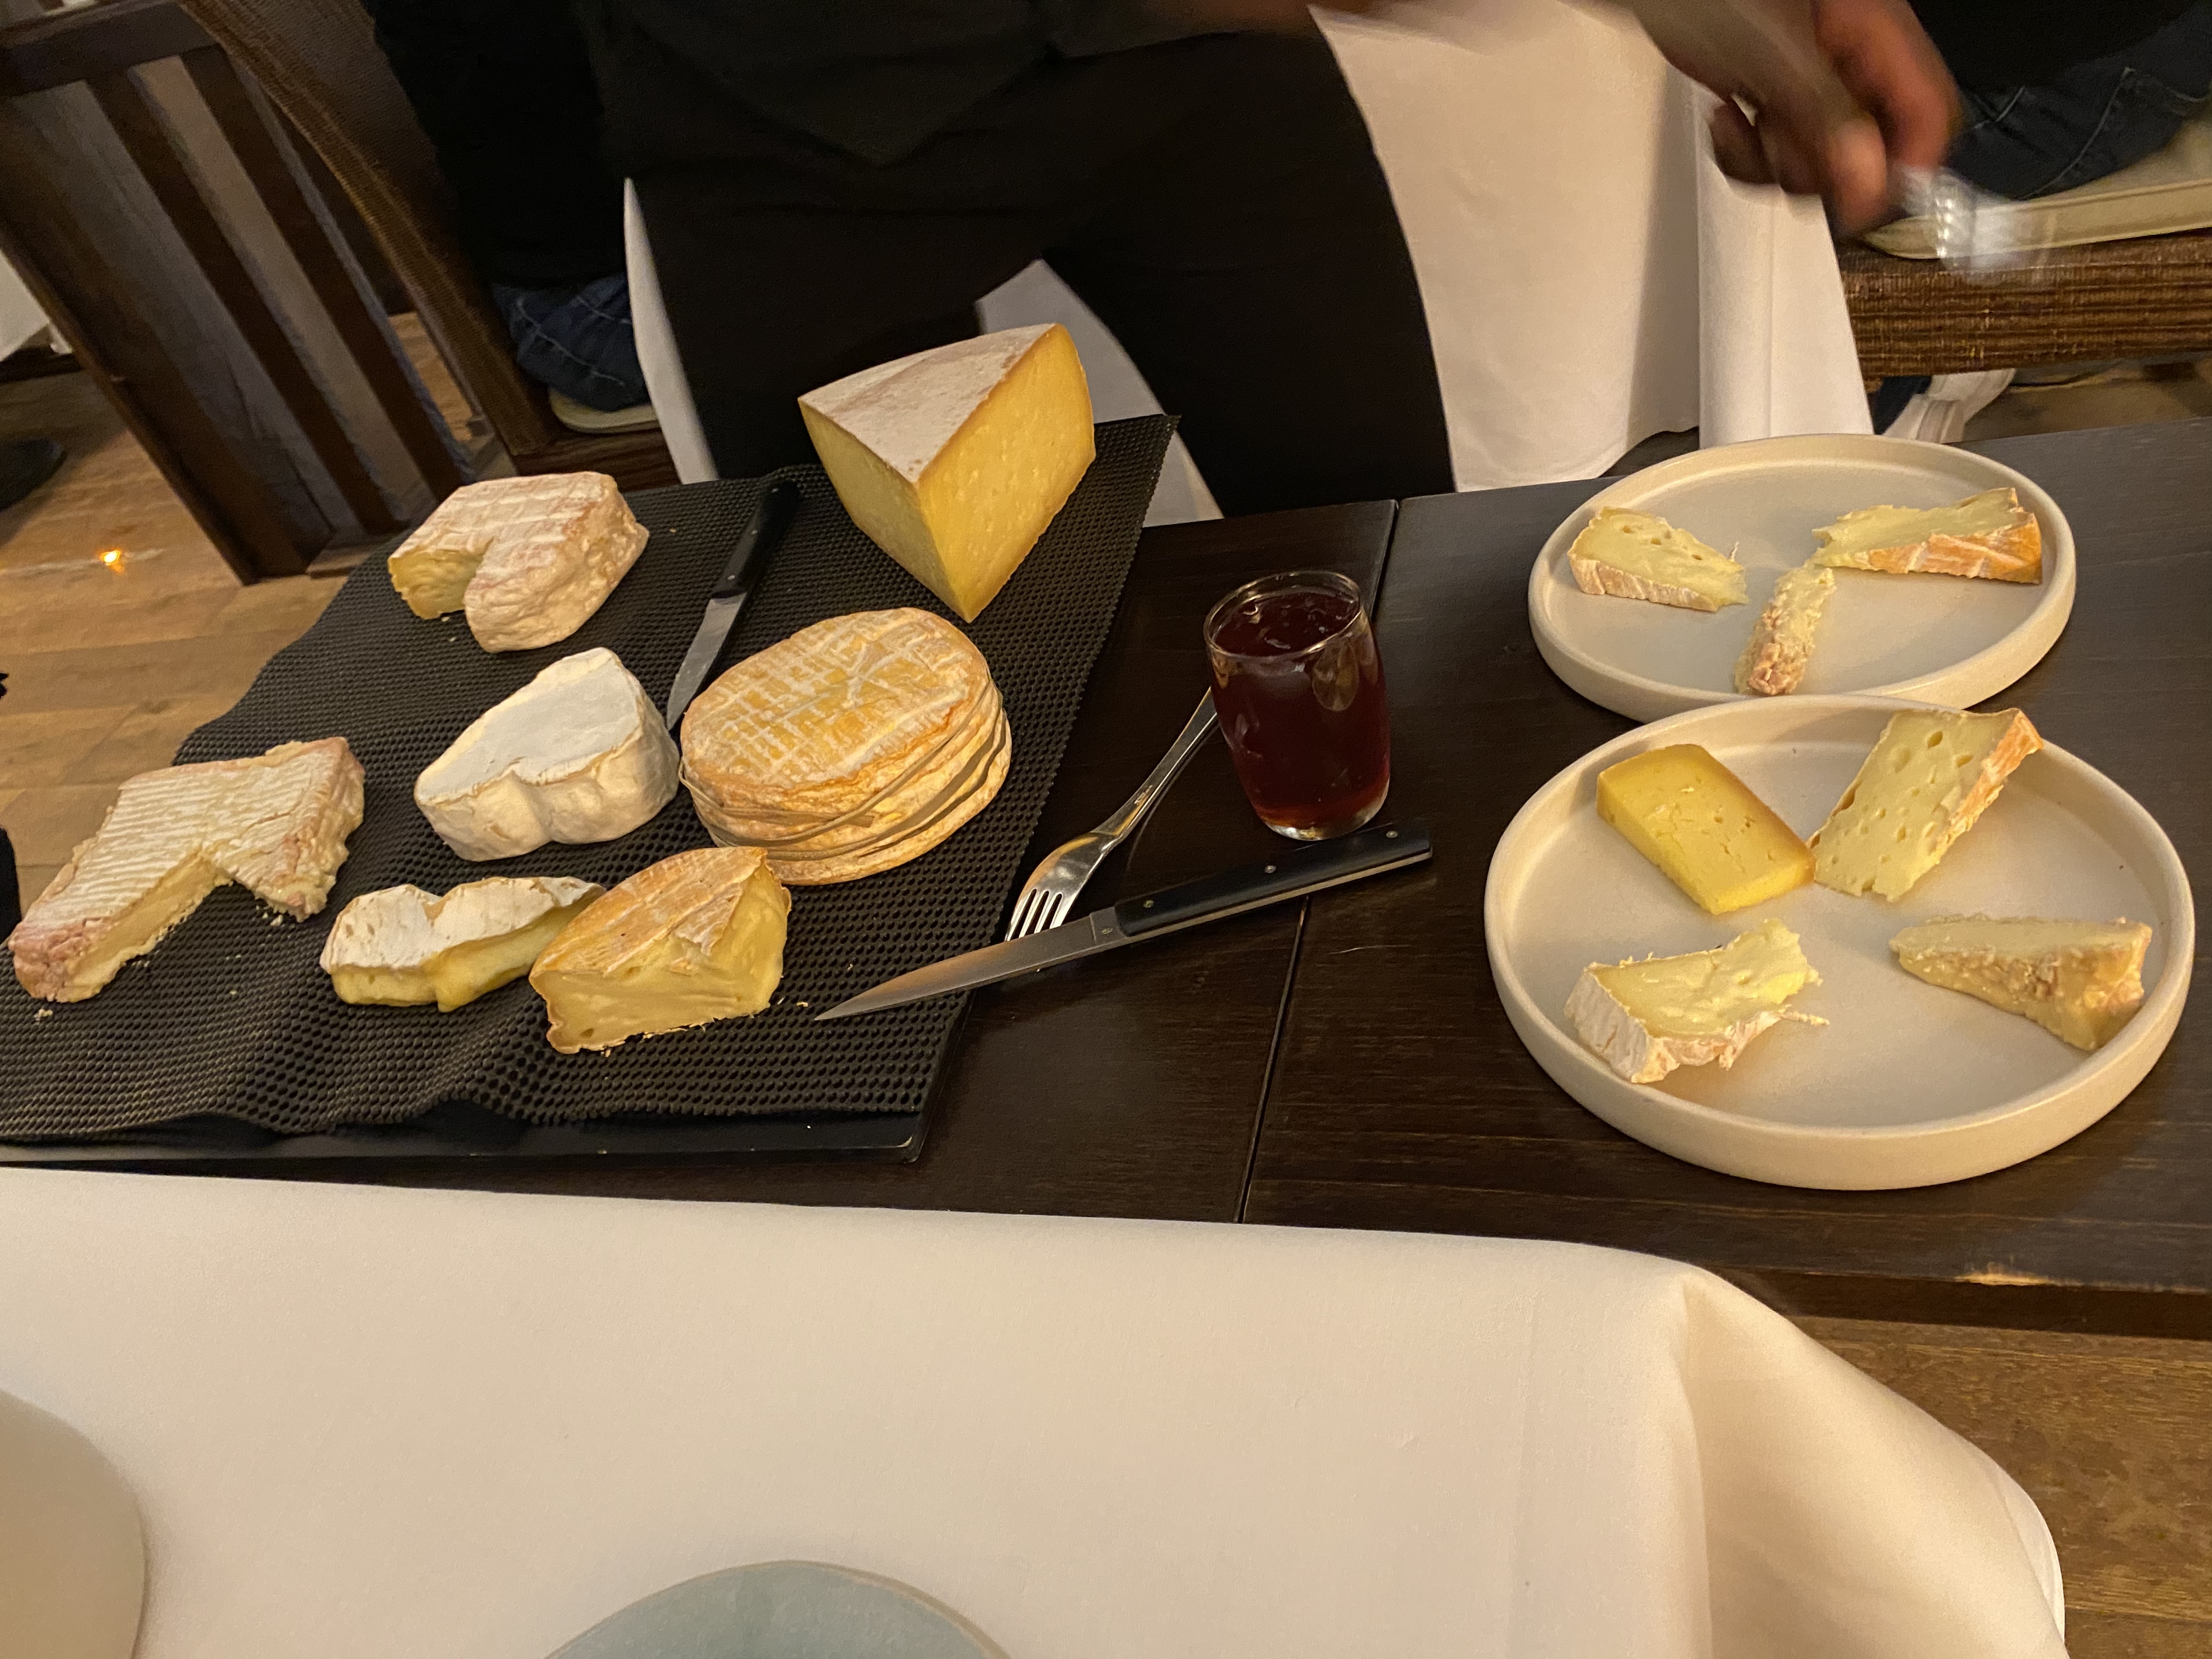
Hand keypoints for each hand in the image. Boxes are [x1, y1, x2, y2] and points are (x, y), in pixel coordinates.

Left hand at [1612, 0, 1957, 229]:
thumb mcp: (1775, 55)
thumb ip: (1826, 115)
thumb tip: (1869, 181)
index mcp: (1877, 33)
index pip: (1928, 116)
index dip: (1902, 169)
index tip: (1858, 203)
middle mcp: (1851, 58)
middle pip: (1870, 150)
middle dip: (1817, 166)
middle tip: (1776, 143)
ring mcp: (1812, 78)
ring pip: (1817, 159)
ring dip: (1771, 163)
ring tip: (1739, 124)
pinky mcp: (1773, 92)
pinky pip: (1776, 149)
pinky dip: (1746, 154)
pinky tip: (1727, 119)